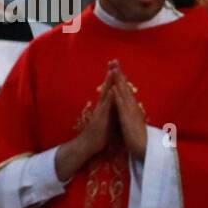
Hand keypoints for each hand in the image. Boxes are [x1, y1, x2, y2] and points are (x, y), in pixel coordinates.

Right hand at [55, 64, 115, 179]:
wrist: (89, 146)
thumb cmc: (100, 134)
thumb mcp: (109, 119)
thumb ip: (112, 111)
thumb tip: (118, 105)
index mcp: (106, 106)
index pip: (111, 88)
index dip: (114, 78)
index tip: (118, 66)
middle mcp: (102, 106)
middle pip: (107, 86)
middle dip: (111, 74)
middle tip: (114, 61)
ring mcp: (101, 111)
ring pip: (106, 94)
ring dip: (109, 82)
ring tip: (113, 70)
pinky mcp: (101, 118)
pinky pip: (106, 107)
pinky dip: (110, 98)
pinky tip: (113, 90)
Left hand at [110, 63, 146, 158]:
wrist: (144, 149)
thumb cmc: (138, 138)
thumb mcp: (133, 122)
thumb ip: (132, 113)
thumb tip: (131, 107)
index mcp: (132, 108)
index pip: (125, 90)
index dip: (121, 78)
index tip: (116, 67)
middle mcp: (132, 107)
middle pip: (124, 87)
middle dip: (119, 74)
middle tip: (114, 60)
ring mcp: (130, 112)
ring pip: (123, 93)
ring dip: (119, 81)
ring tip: (114, 69)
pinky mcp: (127, 119)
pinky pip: (122, 107)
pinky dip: (118, 97)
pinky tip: (114, 89)